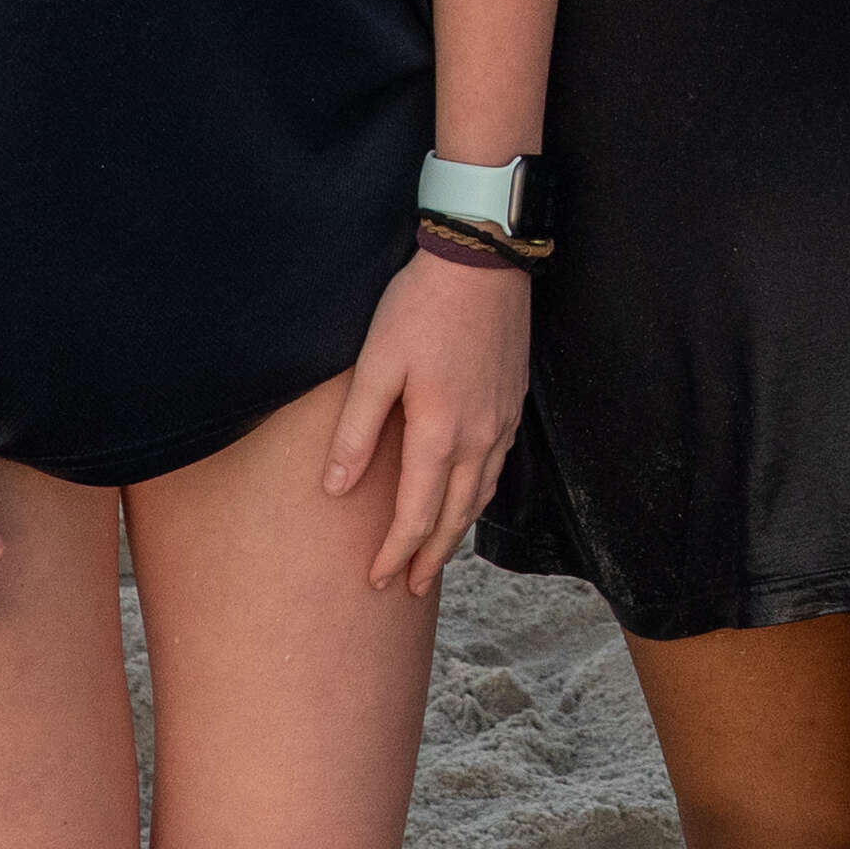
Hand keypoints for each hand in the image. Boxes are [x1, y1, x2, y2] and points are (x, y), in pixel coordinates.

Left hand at [324, 242, 530, 590]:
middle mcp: (478, 439)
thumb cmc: (420, 307)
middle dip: (430, 558)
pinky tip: (468, 498)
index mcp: (438, 433)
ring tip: (438, 556)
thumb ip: (355, 430)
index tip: (379, 580)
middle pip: (454, 517)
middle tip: (410, 588)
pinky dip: (479, 497)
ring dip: (457, 532)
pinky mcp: (512, 402)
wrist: (482, 260)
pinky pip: (496, 469)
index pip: (416, 515)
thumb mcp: (375, 364)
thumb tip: (336, 489)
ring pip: (480, 496)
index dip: (396, 553)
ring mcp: (501, 422)